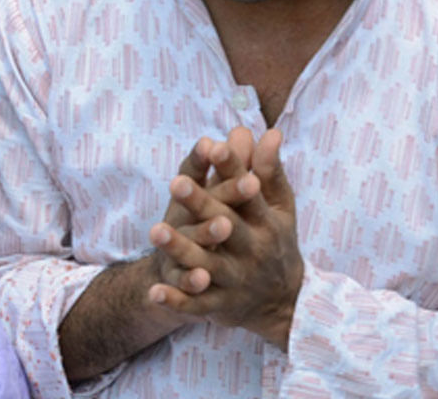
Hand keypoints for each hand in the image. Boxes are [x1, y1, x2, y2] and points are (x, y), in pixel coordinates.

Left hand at [149, 129, 303, 350]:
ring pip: (207, 264)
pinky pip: (196, 304)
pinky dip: (175, 300)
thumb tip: (269, 132)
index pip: (247, 191)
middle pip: (225, 225)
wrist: (284, 302)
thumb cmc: (274, 240)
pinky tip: (153, 292)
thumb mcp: (278, 207)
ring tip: (155, 231)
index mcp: (264, 221)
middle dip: (202, 204)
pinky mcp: (220, 305)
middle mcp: (251, 249)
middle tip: (175, 183)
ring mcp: (235, 279)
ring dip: (181, 249)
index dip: (232, 169)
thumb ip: (268, 171)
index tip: (214, 147)